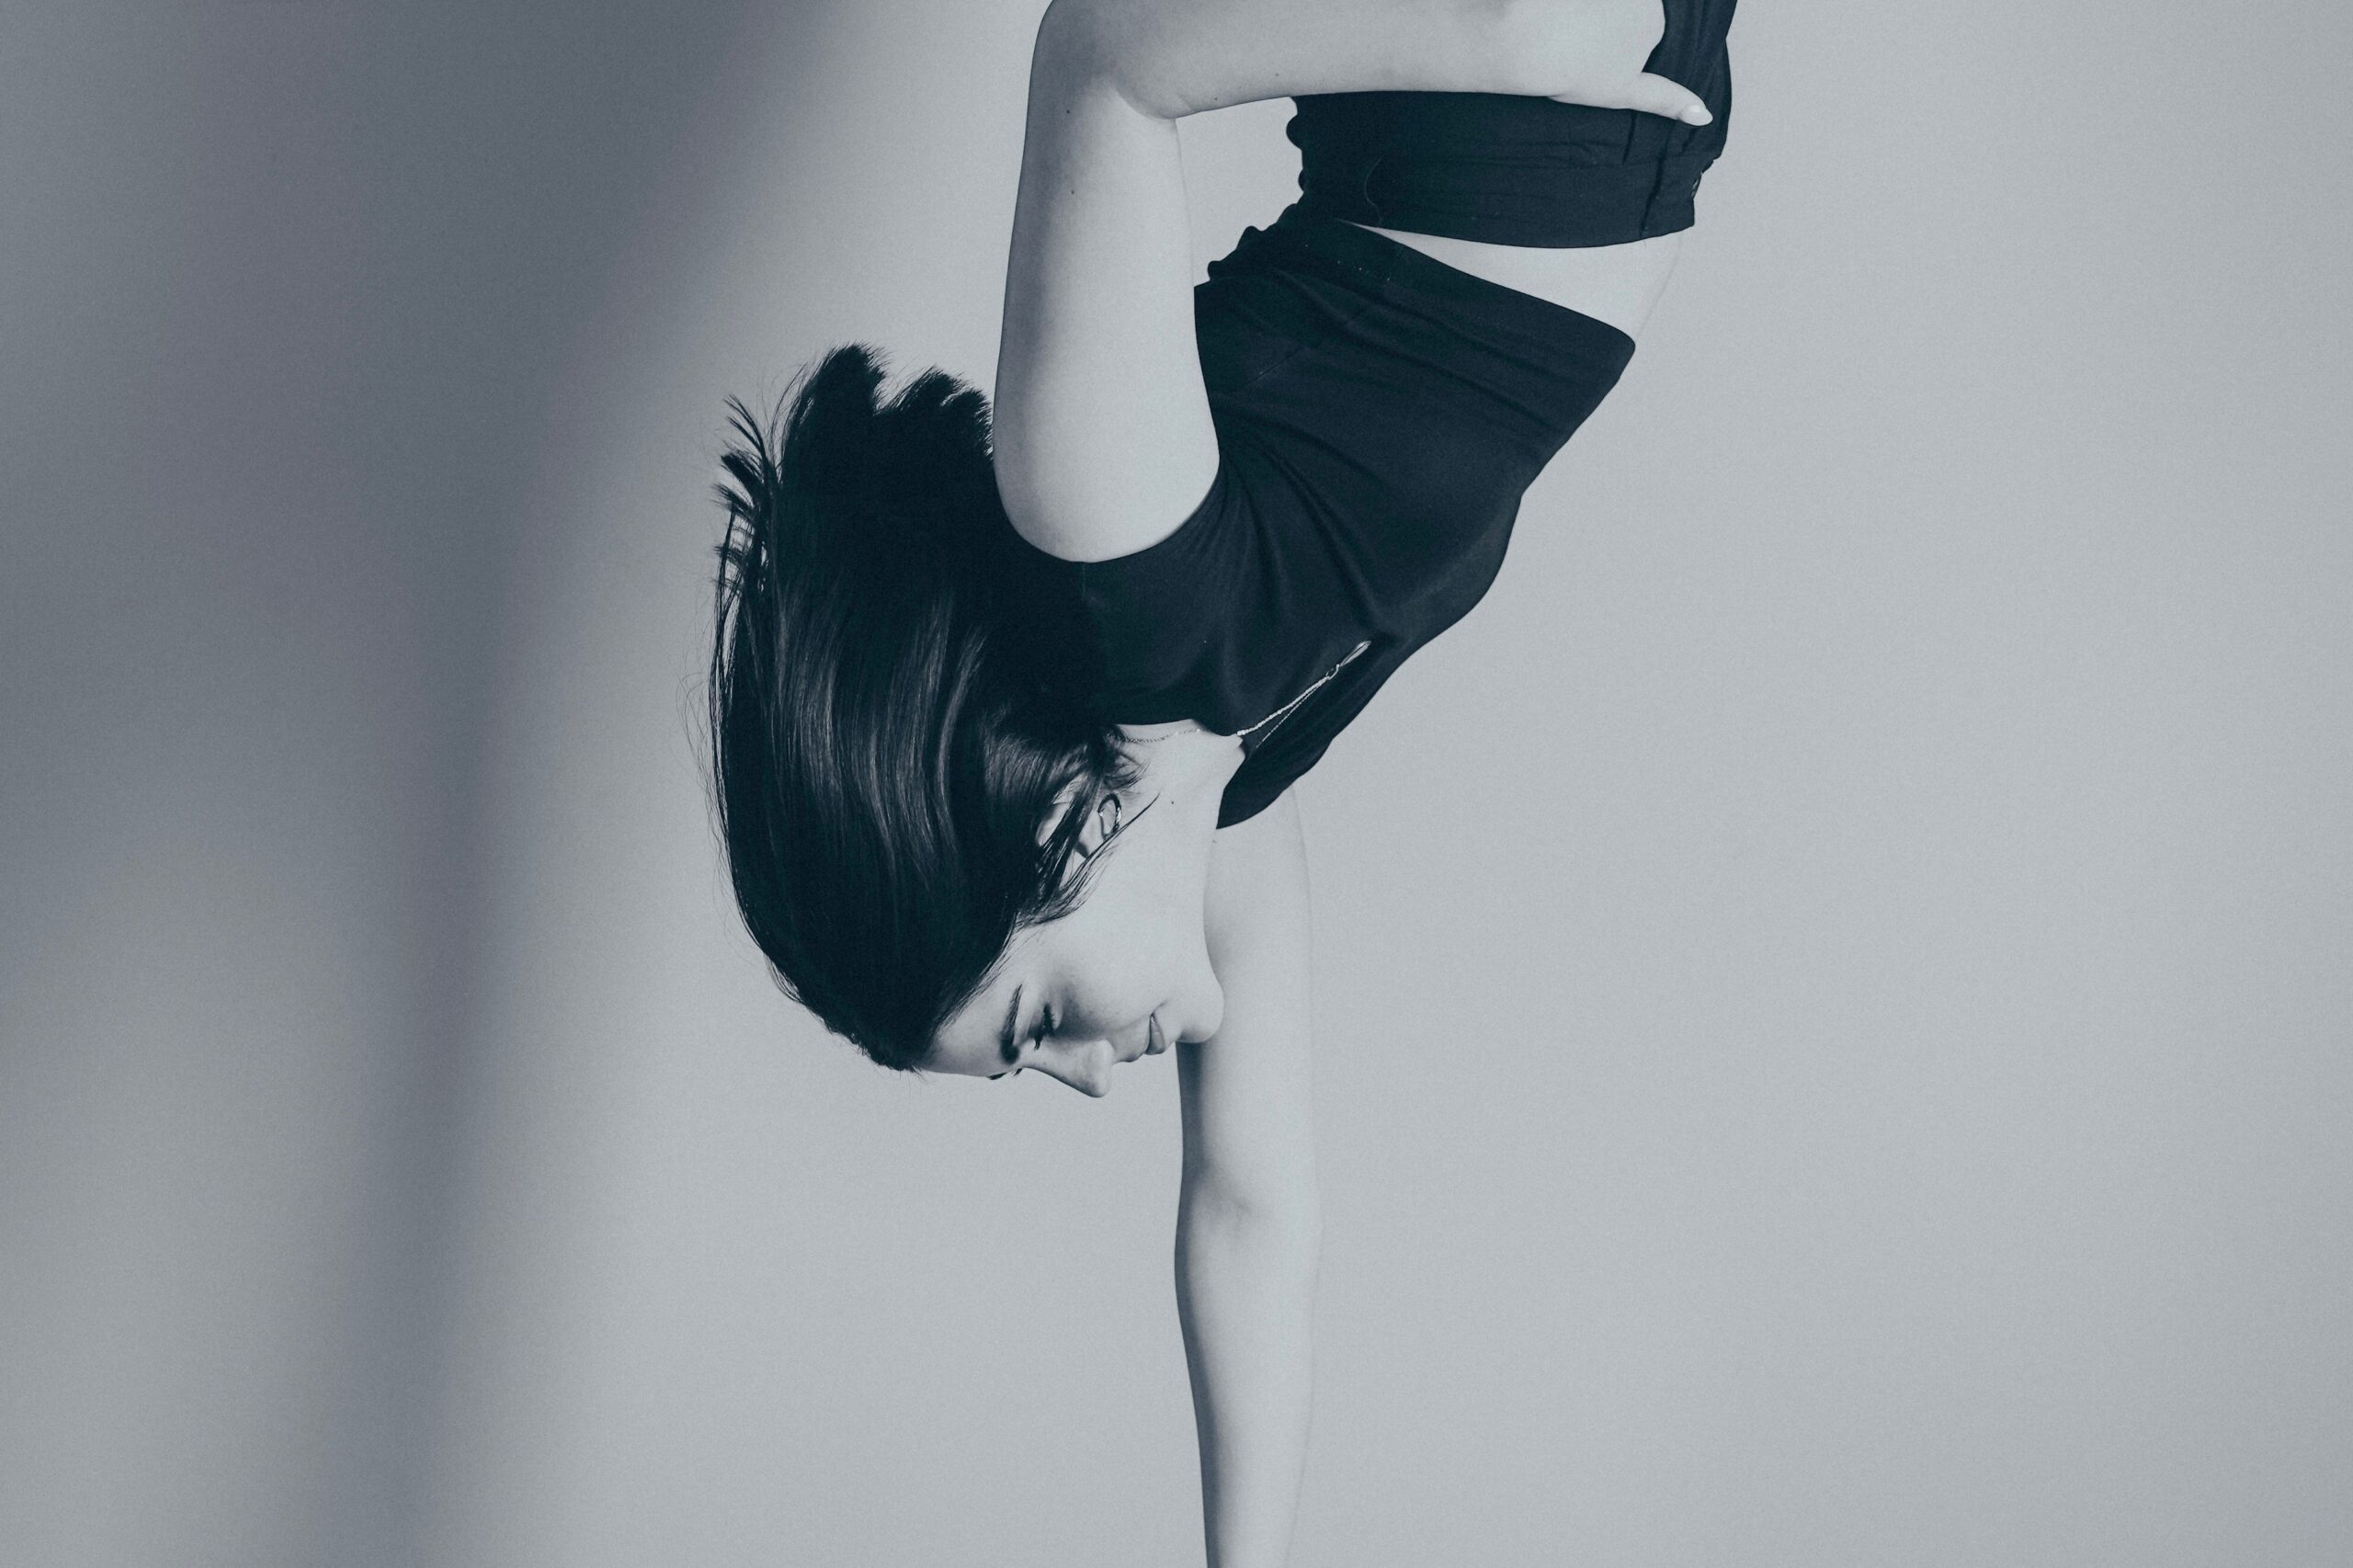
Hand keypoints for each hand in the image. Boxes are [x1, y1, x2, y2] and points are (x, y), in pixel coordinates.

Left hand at [1511, 0, 1712, 123]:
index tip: (1591, 52)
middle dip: (1605, 17)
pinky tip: (1562, 9)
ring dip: (1589, 9)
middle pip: (1628, 6)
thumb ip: (1665, 99)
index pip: (1644, 26)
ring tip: (1565, 20)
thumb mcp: (1624, 92)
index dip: (1618, 41)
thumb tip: (1704, 115)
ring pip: (1605, 2)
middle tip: (1574, 36)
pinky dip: (1572, 3)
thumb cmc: (1572, 71)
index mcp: (1654, 20)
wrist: (1526, 41)